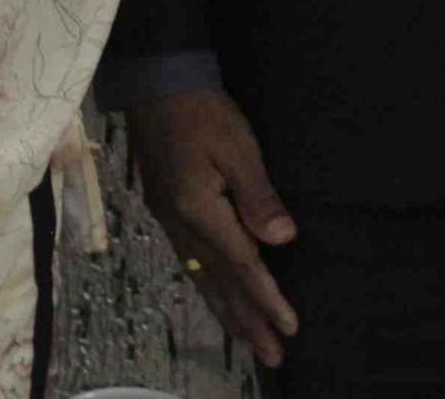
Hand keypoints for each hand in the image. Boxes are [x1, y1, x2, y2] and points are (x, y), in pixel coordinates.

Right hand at [126, 87, 298, 368]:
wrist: (155, 86)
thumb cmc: (202, 112)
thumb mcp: (237, 147)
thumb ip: (258, 196)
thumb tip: (281, 240)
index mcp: (199, 212)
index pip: (241, 266)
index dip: (266, 298)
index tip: (289, 327)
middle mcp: (181, 227)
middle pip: (219, 285)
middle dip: (247, 323)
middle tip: (272, 357)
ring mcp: (170, 223)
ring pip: (202, 280)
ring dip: (228, 313)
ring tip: (249, 342)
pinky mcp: (167, 213)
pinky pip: (191, 266)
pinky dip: (209, 291)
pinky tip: (218, 300)